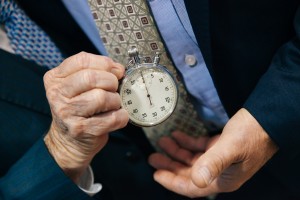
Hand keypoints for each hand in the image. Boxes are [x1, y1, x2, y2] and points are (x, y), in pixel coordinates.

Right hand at [43, 52, 128, 182]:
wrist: (68, 141)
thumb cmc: (77, 109)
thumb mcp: (77, 86)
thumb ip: (95, 72)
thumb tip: (118, 68)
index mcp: (55, 78)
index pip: (82, 60)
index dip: (105, 63)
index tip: (115, 70)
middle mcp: (58, 94)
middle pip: (92, 77)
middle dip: (111, 81)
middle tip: (114, 88)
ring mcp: (68, 113)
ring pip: (101, 97)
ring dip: (115, 100)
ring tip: (113, 104)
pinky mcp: (81, 130)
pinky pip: (111, 118)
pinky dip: (121, 116)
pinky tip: (118, 116)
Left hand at [149, 108, 277, 197]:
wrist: (268, 118)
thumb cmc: (253, 134)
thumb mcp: (231, 147)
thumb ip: (213, 163)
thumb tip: (197, 180)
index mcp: (223, 179)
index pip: (192, 187)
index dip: (172, 182)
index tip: (156, 175)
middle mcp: (220, 172)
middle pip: (189, 173)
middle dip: (170, 165)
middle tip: (154, 157)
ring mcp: (220, 159)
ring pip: (192, 159)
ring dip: (177, 152)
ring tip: (163, 142)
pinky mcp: (221, 147)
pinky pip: (199, 148)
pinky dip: (188, 142)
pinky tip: (178, 135)